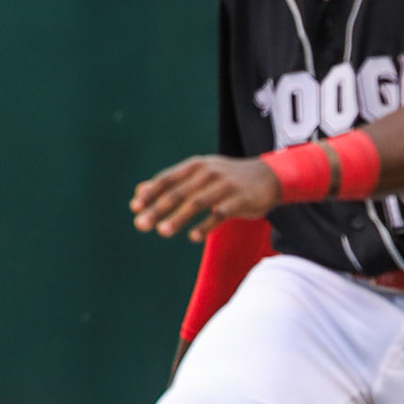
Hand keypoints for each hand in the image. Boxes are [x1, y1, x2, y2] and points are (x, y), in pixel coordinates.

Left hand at [130, 156, 281, 241]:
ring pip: (197, 202)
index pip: (167, 179)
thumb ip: (171, 183)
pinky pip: (220, 214)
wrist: (269, 177)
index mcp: (195, 166)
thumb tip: (139, 192)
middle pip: (179, 192)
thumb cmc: (226, 179)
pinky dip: (206, 225)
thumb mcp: (199, 174)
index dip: (151, 193)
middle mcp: (208, 173)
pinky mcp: (240, 200)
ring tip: (163, 232)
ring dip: (179, 217)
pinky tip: (193, 237)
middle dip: (158, 209)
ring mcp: (224, 186)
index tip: (135, 208)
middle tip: (141, 225)